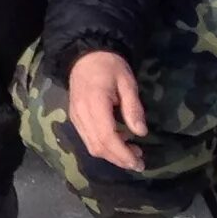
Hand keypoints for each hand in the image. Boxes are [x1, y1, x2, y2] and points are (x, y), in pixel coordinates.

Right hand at [66, 50, 148, 171]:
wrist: (85, 55)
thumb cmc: (110, 66)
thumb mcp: (127, 82)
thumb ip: (133, 107)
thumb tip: (141, 133)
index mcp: (95, 103)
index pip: (107, 136)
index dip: (122, 153)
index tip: (139, 162)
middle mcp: (81, 113)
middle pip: (98, 146)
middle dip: (119, 159)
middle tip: (139, 162)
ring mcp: (75, 116)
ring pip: (91, 145)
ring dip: (111, 155)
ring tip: (132, 153)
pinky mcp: (75, 118)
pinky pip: (88, 139)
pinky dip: (103, 146)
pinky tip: (118, 141)